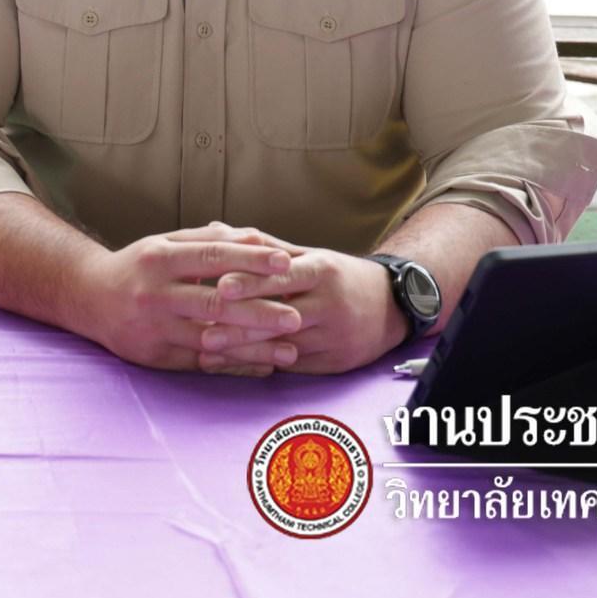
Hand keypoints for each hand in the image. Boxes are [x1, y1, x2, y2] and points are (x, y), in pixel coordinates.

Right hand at [81, 222, 306, 377]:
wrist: (88, 298)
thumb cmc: (137, 266)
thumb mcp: (166, 244)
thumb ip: (210, 240)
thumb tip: (257, 235)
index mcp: (158, 258)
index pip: (211, 257)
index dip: (250, 259)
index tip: (286, 262)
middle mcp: (153, 294)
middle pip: (214, 303)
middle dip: (260, 311)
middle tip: (298, 315)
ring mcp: (152, 328)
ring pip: (211, 340)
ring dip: (254, 345)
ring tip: (291, 348)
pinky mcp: (153, 357)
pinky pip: (201, 364)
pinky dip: (235, 365)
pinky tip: (264, 364)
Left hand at [208, 247, 408, 375]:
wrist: (393, 306)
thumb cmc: (338, 276)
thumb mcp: (309, 256)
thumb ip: (263, 247)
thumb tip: (217, 230)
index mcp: (322, 270)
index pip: (283, 276)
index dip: (252, 282)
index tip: (220, 287)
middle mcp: (330, 303)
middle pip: (280, 316)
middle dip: (240, 326)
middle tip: (203, 332)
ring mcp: (334, 336)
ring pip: (284, 346)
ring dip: (244, 352)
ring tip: (208, 353)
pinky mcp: (335, 362)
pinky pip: (294, 367)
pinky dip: (262, 366)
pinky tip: (233, 367)